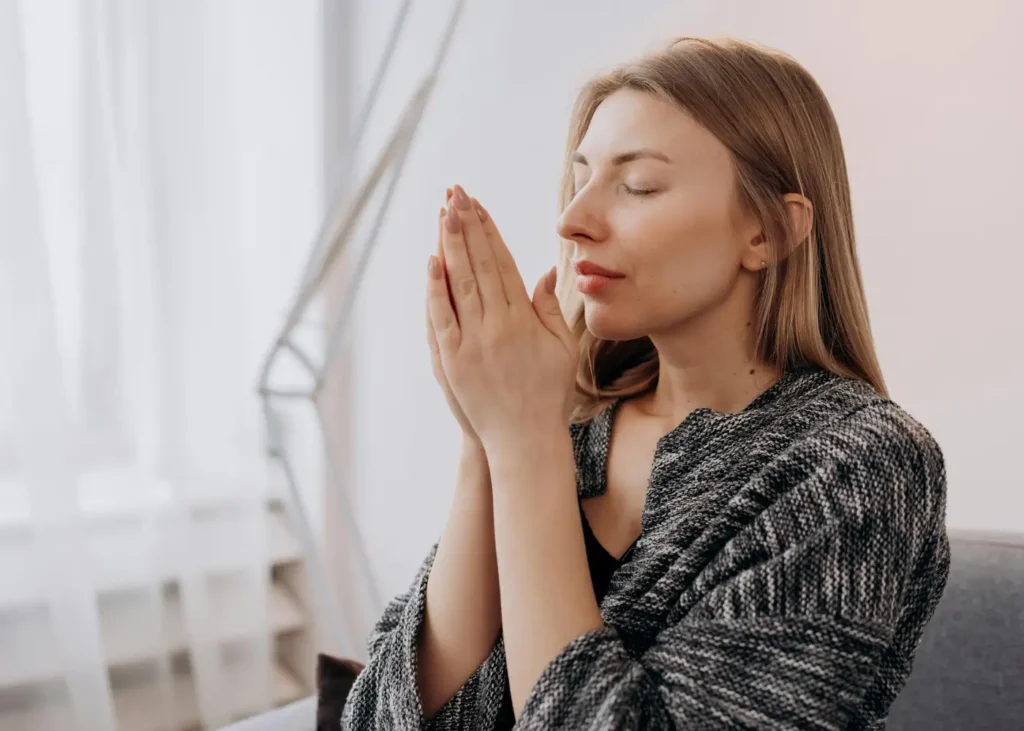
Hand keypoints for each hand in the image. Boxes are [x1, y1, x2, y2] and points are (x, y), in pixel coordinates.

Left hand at [426, 185, 576, 447]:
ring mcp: (473, 342)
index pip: (503, 263)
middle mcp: (498, 325)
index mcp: (525, 319)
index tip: (480, 205)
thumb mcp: (562, 349)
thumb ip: (551, 308)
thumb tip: (545, 271)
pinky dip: (435, 289)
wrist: (525, 440)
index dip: (490, 232)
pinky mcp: (452, 361)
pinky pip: (441, 317)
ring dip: (451, 245)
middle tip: (457, 193)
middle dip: (467, 226)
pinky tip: (432, 261)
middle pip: (479, 265)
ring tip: (444, 213)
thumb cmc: (549, 395)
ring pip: (459, 283)